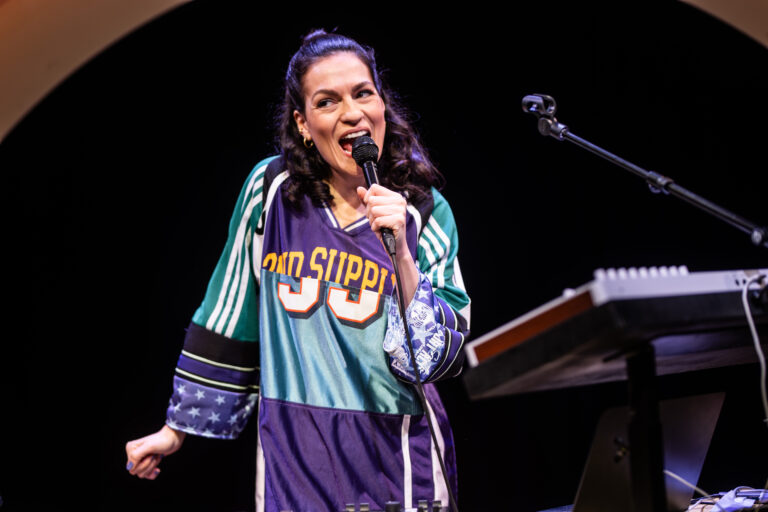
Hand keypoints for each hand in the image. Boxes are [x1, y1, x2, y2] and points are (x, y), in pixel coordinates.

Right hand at [125, 425, 185, 479]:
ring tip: (157, 456)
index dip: (143, 464)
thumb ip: (136, 455)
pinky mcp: (147, 462)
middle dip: (148, 465)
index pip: (131, 468)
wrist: (173, 439)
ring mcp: (140, 459)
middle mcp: (133, 454)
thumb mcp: (149, 447)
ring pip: (142, 474)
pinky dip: (152, 474)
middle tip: (155, 455)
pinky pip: (146, 475)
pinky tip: (157, 469)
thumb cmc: (162, 440)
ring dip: (152, 466)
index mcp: (131, 449)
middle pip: (136, 472)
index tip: (151, 454)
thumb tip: (129, 467)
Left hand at [357, 184, 418, 303]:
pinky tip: (382, 231)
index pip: (374, 187)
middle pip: (372, 200)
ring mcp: (400, 211)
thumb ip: (366, 200)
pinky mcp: (399, 221)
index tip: (371, 209)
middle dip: (369, 213)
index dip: (367, 198)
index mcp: (395, 196)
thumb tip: (359, 188)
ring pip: (374, 210)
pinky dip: (376, 228)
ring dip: (372, 221)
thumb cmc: (384, 228)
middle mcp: (400, 201)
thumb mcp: (373, 213)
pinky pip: (377, 220)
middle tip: (377, 221)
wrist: (394, 246)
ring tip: (380, 226)